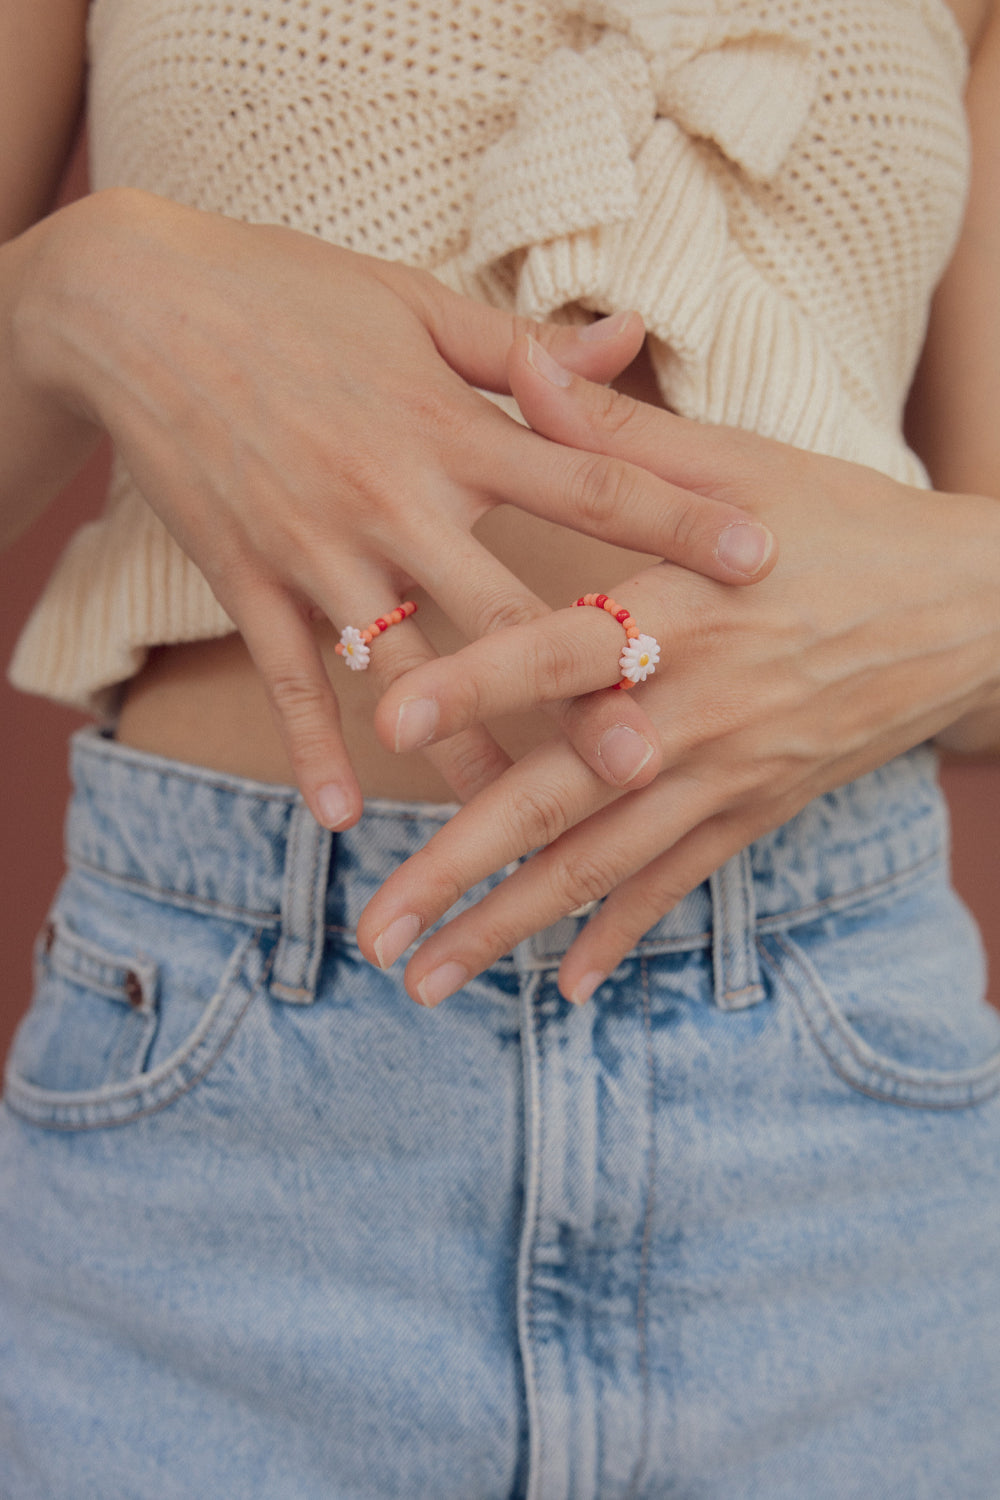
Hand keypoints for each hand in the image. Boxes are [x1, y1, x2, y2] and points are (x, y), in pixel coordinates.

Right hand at [11, 189, 776, 826]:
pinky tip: (344, 820)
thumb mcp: (416, 306)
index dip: (679, 517)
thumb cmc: (290, 294)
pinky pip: (288, 680)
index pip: (591, 477)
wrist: (135, 307)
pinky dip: (313, 750)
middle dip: (585, 689)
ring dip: (466, 755)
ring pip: (411, 673)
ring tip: (519, 830)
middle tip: (653, 758)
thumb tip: (631, 338)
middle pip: (512, 612)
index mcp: (451, 428)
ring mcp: (318, 550)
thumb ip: (525, 351)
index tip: (760, 561)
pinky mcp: (247, 581)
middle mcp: (395, 500)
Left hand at [357, 339, 999, 1002]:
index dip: (477, 683)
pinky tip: (567, 988)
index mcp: (679, 606)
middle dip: (460, 867)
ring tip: (429, 983)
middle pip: (563, 795)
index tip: (384, 721)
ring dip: (512, 928)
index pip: (559, 648)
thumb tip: (518, 362)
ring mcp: (729, 771)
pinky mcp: (758, 810)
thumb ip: (616, 431)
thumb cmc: (848, 524)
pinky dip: (624, 934)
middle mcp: (696, 705)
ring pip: (606, 864)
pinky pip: (680, 883)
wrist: (975, 608)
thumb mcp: (742, 463)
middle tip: (376, 931)